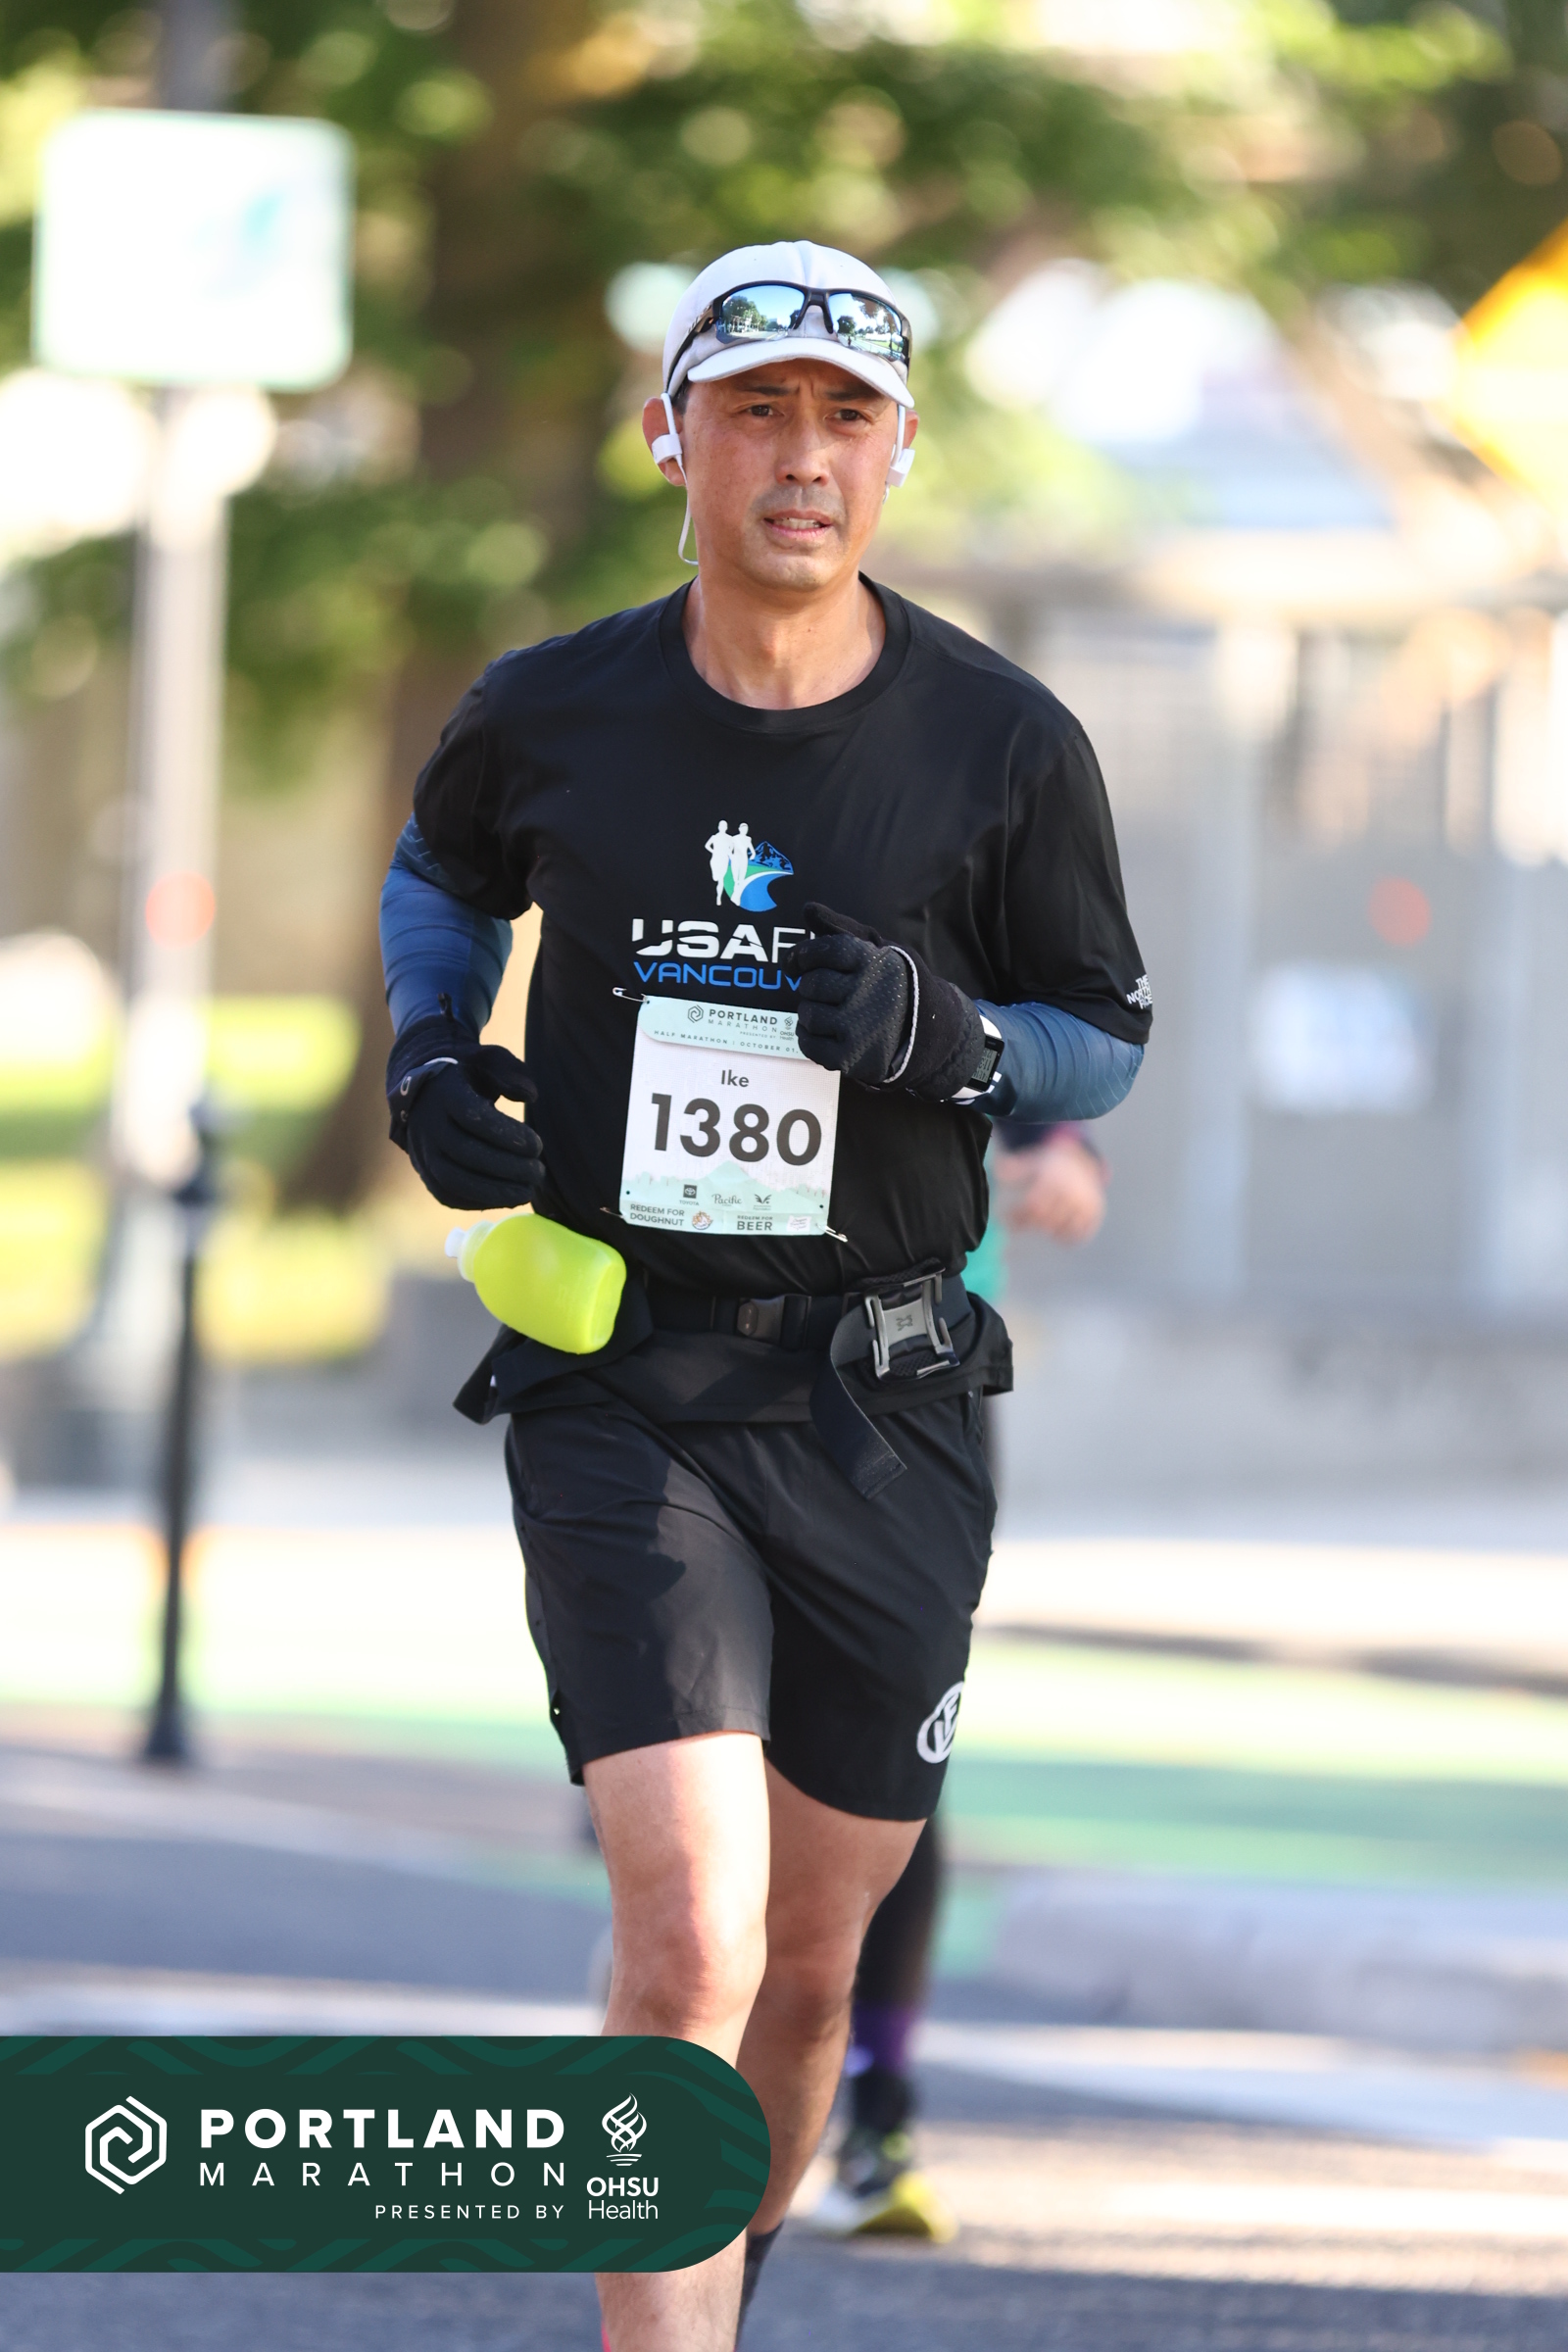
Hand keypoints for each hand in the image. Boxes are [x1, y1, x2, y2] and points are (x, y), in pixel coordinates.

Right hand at [388, 1020, 545, 1210]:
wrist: (427, 1091)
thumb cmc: (469, 1075)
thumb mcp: (490, 1060)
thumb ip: (511, 1073)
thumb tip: (531, 1096)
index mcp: (444, 1093)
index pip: (473, 1117)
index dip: (507, 1135)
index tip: (537, 1145)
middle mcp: (428, 1125)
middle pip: (465, 1153)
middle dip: (506, 1167)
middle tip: (539, 1172)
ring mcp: (422, 1152)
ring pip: (454, 1180)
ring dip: (494, 1191)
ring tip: (528, 1192)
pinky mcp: (425, 1173)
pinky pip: (448, 1195)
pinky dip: (478, 1202)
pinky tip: (508, 1199)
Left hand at [787, 903, 985, 1101]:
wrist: (929, 1034)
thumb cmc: (896, 986)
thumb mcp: (880, 951)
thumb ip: (843, 929)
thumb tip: (808, 909)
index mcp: (875, 963)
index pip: (824, 951)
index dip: (803, 956)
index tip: (797, 964)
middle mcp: (868, 994)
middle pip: (812, 983)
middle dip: (811, 987)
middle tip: (826, 993)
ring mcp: (859, 1028)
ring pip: (808, 1014)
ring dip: (811, 1013)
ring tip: (830, 1014)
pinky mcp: (852, 1058)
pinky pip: (809, 1044)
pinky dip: (808, 1037)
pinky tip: (825, 1033)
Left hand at [995, 1132, 1106, 1244]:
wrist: (1083, 1160)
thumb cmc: (1050, 1166)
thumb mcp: (1033, 1163)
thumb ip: (1015, 1168)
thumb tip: (997, 1168)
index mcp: (1055, 1180)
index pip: (1034, 1206)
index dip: (1019, 1216)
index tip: (1007, 1219)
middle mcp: (1072, 1193)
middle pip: (1047, 1220)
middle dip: (1030, 1223)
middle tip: (1020, 1224)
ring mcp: (1086, 1204)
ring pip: (1063, 1229)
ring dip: (1049, 1231)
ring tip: (1042, 1224)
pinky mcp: (1095, 1213)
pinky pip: (1081, 1234)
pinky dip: (1068, 1237)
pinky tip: (1058, 1231)